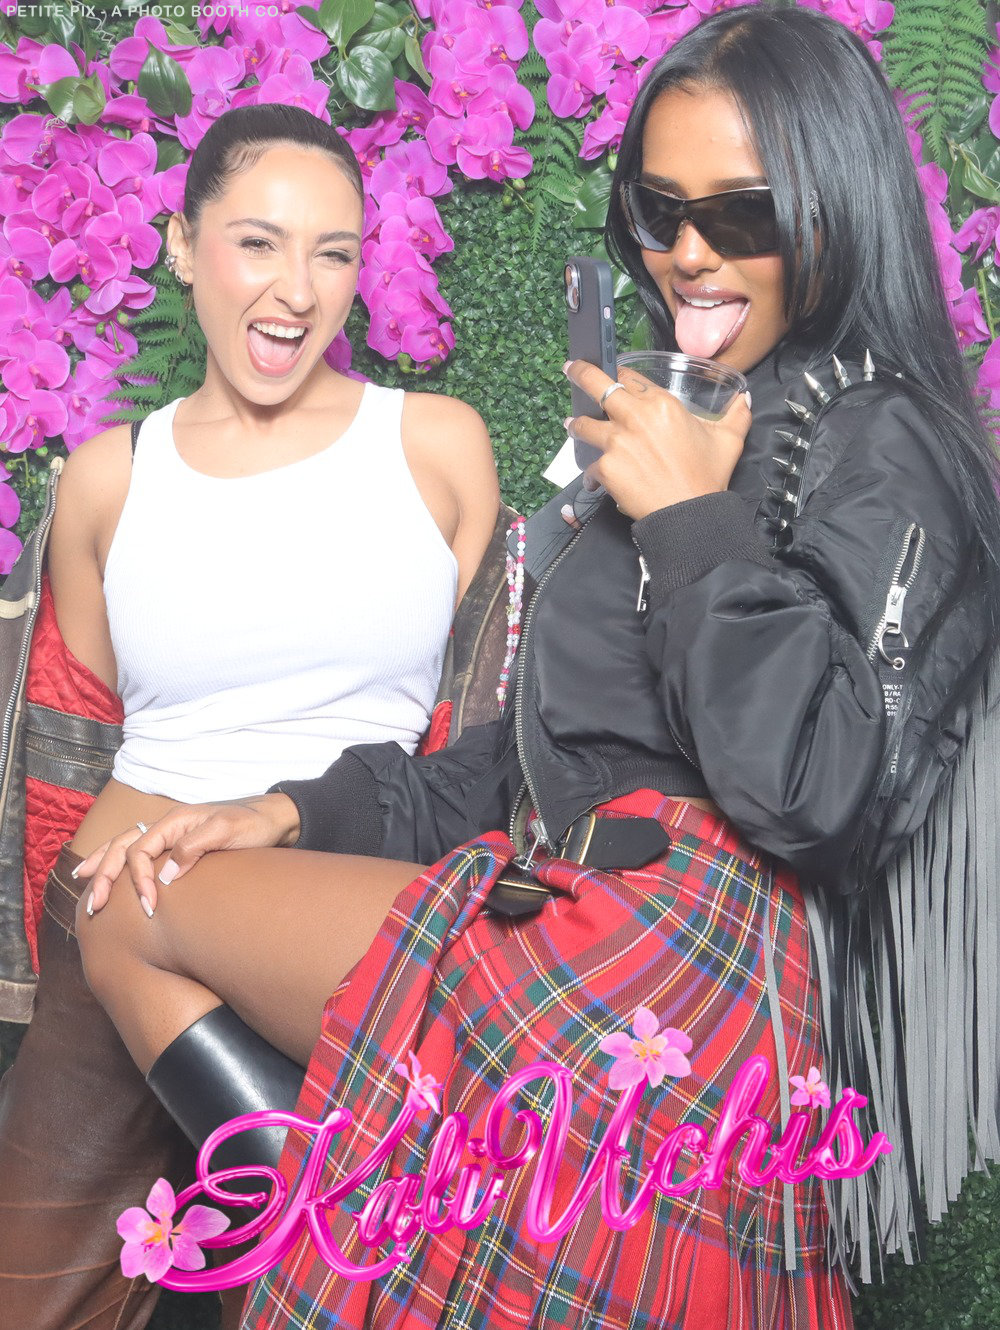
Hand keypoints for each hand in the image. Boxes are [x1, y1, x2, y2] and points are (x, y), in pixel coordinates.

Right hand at [76, 793, 300, 916]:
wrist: (273, 820)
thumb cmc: (253, 825)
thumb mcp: (228, 832)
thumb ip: (195, 848)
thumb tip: (166, 875)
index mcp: (174, 821)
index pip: (140, 851)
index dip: (139, 880)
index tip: (150, 909)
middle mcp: (167, 825)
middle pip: (123, 847)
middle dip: (105, 876)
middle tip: (94, 906)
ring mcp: (170, 834)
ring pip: (124, 845)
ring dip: (103, 865)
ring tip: (82, 882)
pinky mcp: (177, 845)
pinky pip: (139, 851)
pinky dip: (119, 861)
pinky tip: (110, 872)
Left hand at [563, 360, 751, 519]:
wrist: (689, 515)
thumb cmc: (708, 477)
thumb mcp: (729, 440)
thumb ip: (736, 415)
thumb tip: (744, 399)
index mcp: (662, 403)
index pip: (630, 378)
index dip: (620, 376)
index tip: (613, 376)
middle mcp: (635, 417)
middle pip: (598, 385)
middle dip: (581, 374)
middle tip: (571, 369)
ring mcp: (617, 442)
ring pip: (584, 425)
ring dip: (578, 425)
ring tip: (574, 426)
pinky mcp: (606, 468)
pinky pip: (591, 465)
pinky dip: (593, 472)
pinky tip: (596, 478)